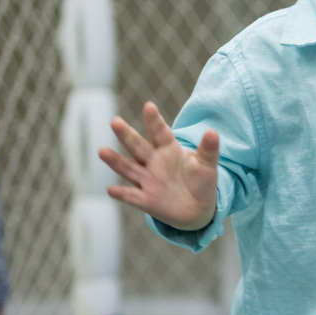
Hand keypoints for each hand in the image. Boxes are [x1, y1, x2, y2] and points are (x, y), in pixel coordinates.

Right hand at [99, 101, 218, 230]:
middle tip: (115, 121)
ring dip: (115, 161)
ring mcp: (147, 181)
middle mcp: (153, 162)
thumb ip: (209, 150)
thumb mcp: (207, 165)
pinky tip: (110, 190)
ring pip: (129, 169)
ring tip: (102, 151)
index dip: (155, 121)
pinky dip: (122, 194)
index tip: (149, 106)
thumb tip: (213, 132)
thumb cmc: (200, 181)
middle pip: (138, 147)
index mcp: (168, 149)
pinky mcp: (146, 200)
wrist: (197, 209)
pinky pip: (132, 196)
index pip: (160, 132)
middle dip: (127, 135)